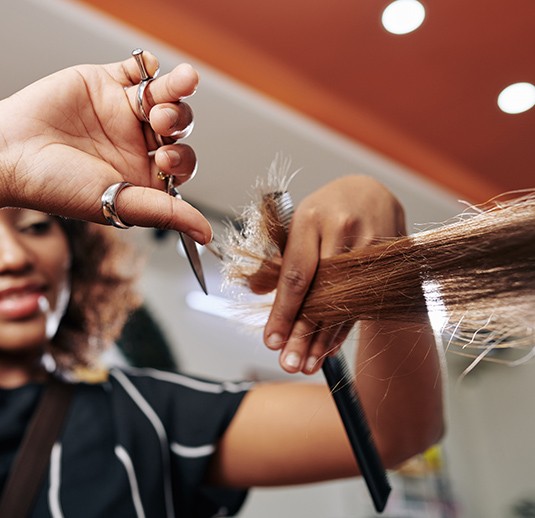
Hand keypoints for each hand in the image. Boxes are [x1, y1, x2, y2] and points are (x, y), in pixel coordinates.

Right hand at [0, 52, 210, 243]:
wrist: (9, 153)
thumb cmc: (58, 187)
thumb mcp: (121, 203)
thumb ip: (169, 214)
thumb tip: (206, 234)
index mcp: (143, 175)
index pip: (183, 164)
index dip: (182, 159)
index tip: (165, 159)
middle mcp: (136, 144)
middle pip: (178, 129)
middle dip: (177, 124)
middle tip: (159, 123)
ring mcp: (121, 113)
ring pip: (164, 98)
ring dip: (173, 93)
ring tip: (166, 94)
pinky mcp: (104, 83)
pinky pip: (137, 70)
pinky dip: (150, 67)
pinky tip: (153, 69)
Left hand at [263, 175, 405, 373]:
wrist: (372, 193)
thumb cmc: (327, 208)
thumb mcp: (298, 223)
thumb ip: (279, 257)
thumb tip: (255, 289)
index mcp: (311, 218)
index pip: (295, 274)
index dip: (283, 311)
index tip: (271, 341)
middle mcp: (342, 231)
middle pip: (320, 294)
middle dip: (302, 334)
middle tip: (288, 364)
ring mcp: (369, 246)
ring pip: (342, 303)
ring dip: (323, 339)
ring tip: (306, 364)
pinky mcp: (386, 261)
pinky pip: (361, 302)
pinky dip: (343, 328)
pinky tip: (328, 348)